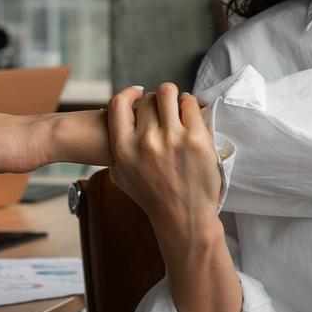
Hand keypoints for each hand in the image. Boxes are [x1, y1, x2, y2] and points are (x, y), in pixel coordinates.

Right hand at [107, 83, 221, 248]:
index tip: (139, 94)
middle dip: (156, 101)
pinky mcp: (196, 138)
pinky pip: (191, 105)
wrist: (183, 217)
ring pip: (168, 94)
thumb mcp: (121, 176)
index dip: (129, 94)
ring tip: (179, 108)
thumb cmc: (153, 198)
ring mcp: (171, 138)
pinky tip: (191, 113)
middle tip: (165, 110)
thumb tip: (116, 130)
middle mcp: (145, 141)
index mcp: (123, 148)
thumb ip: (116, 152)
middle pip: (148, 99)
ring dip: (173, 98)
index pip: (118, 104)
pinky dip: (190, 104)